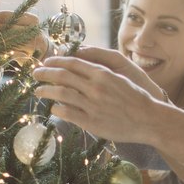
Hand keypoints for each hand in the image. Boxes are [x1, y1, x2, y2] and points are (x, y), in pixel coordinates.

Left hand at [32, 52, 165, 143]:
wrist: (149, 119)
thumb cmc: (135, 97)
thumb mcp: (118, 78)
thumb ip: (99, 72)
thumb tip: (78, 67)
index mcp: (102, 74)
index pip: (72, 62)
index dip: (55, 61)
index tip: (46, 62)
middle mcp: (95, 87)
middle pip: (62, 76)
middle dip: (45, 74)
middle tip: (35, 74)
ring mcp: (92, 105)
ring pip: (61, 94)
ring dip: (46, 91)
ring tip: (38, 91)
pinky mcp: (91, 122)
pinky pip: (67, 113)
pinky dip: (57, 109)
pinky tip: (53, 108)